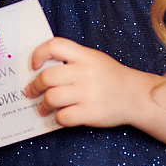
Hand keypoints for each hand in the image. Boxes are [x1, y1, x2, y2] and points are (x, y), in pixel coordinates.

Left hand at [24, 38, 144, 128]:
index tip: (33, 66)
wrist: (135, 96)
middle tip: (30, 92)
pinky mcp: (91, 113)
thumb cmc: (110, 77)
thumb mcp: (94, 59)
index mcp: (85, 56)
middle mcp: (86, 72)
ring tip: (42, 108)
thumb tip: (39, 70)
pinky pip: (63, 117)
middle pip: (47, 77)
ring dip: (42, 105)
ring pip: (51, 98)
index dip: (38, 54)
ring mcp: (88, 93)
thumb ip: (71, 60)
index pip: (54, 46)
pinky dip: (57, 118)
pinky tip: (59, 117)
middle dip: (34, 86)